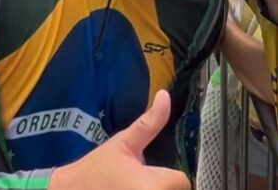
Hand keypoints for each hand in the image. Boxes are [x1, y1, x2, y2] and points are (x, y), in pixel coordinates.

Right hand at [48, 91, 189, 189]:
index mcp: (151, 185)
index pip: (182, 181)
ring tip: (132, 186)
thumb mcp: (123, 143)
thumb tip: (165, 96)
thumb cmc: (96, 169)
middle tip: (139, 180)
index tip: (152, 171)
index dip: (170, 175)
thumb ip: (149, 123)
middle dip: (164, 186)